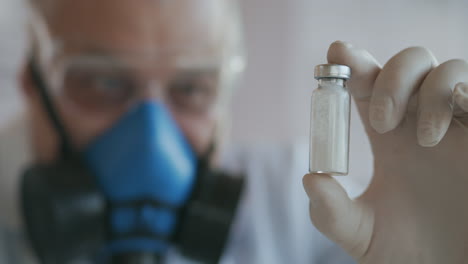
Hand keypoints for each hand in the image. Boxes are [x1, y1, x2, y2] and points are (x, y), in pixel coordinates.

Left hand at [303, 41, 467, 263]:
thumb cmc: (412, 251)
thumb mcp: (361, 234)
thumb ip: (331, 213)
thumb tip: (310, 178)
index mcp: (389, 139)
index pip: (368, 86)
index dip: (353, 64)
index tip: (336, 54)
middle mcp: (420, 124)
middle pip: (406, 65)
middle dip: (388, 78)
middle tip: (379, 122)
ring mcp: (456, 126)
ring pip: (444, 69)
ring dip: (426, 91)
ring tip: (421, 139)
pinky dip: (460, 94)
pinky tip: (441, 127)